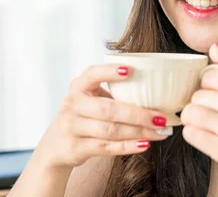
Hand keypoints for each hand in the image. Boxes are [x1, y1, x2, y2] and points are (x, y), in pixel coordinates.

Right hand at [35, 64, 170, 169]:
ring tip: (159, 132)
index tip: (130, 70)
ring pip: (110, 130)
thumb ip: (112, 94)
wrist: (56, 146)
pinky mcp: (75, 148)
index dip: (109, 72)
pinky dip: (128, 146)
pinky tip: (145, 144)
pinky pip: (106, 147)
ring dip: (138, 132)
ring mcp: (71, 127)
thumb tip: (155, 93)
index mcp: (78, 87)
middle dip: (138, 114)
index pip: (91, 74)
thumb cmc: (82, 118)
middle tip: (162, 117)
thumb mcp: (90, 100)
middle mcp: (72, 104)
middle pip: (108, 109)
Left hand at [180, 43, 217, 189]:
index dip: (207, 88)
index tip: (216, 98)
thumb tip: (213, 47)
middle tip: (216, 116)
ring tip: (208, 126)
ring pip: (190, 113)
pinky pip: (190, 134)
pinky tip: (209, 138)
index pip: (208, 76)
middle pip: (197, 95)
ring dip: (194, 121)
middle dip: (201, 106)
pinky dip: (195, 136)